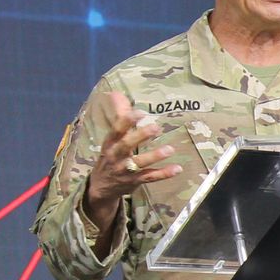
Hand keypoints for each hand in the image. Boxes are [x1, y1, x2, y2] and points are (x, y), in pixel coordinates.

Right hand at [85, 92, 181, 216]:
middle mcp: (116, 156)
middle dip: (140, 136)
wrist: (102, 186)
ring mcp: (126, 170)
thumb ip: (119, 114)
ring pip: (140, 163)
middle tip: (156, 127)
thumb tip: (116, 92)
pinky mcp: (136, 181)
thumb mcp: (112, 137)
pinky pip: (150, 177)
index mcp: (110, 142)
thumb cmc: (110, 155)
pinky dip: (164, 173)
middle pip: (126, 145)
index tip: (139, 111)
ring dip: (155, 156)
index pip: (116, 130)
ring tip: (170, 149)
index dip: (126, 120)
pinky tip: (177, 168)